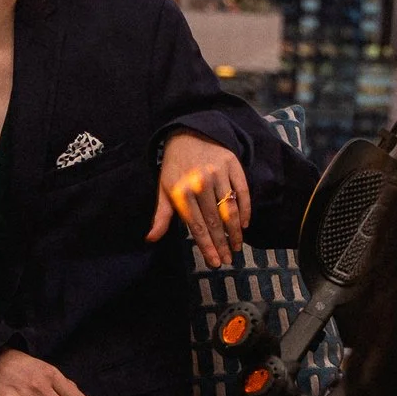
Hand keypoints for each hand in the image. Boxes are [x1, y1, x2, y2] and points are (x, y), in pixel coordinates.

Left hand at [148, 130, 250, 268]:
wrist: (189, 133)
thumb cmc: (175, 166)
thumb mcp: (164, 189)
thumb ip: (161, 216)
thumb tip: (151, 238)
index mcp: (181, 192)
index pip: (197, 226)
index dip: (207, 246)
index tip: (215, 262)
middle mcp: (200, 183)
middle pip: (215, 221)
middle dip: (222, 243)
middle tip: (228, 260)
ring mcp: (218, 174)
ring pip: (230, 209)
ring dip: (235, 231)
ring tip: (237, 246)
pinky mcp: (232, 165)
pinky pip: (242, 191)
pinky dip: (246, 209)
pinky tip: (245, 224)